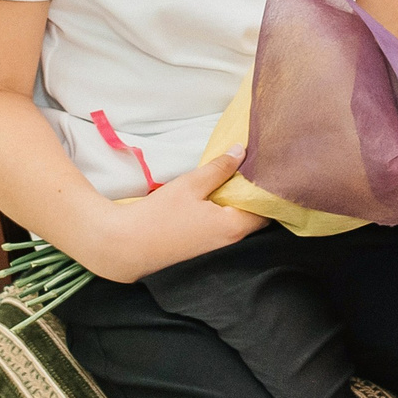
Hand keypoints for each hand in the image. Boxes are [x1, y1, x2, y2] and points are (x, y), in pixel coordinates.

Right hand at [84, 150, 265, 283]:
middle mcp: (233, 240)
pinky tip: (217, 193)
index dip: (268, 184)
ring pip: (240, 219)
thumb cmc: (161, 215)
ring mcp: (219, 246)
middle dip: (255, 191)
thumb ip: (220, 168)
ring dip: (240, 199)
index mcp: (235, 226)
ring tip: (235, 174)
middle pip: (256, 213)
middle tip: (251, 165)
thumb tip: (241, 151)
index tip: (266, 164)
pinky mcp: (206, 247)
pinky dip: (226, 209)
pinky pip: (226, 225)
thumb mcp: (192, 184)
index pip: (267, 205)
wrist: (128, 246)